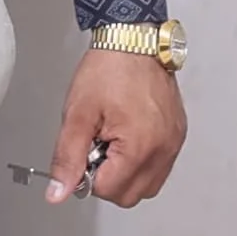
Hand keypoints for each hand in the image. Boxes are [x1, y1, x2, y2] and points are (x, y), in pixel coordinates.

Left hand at [53, 47, 186, 207]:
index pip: (109, 191)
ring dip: (126, 173)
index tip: (85, 150)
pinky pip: (160, 166)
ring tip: (113, 140)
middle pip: (130, 196)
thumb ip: (67, 159)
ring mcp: (174, 142)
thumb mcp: (78, 115)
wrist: (133, 39)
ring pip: (147, 185)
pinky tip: (127, 135)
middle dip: (108, 179)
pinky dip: (141, 161)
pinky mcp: (178, 134)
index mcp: (140, 146)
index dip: (89, 176)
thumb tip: (58, 193)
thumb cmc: (108, 69)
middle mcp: (163, 148)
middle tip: (97, 146)